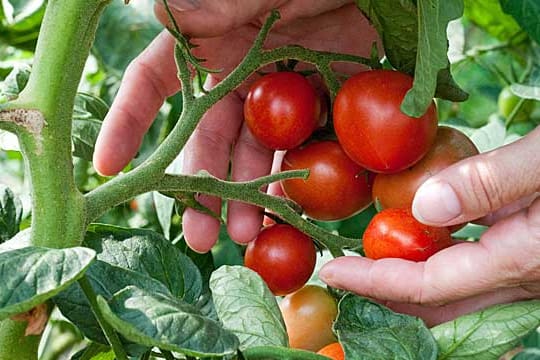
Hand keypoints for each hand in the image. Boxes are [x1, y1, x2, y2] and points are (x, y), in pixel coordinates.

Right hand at [93, 0, 377, 251]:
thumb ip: (211, 5)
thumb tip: (155, 11)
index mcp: (208, 42)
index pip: (153, 85)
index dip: (129, 124)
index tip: (112, 169)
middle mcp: (236, 72)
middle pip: (207, 137)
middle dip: (200, 186)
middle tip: (200, 234)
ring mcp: (278, 91)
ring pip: (254, 151)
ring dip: (248, 194)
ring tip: (247, 233)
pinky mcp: (319, 101)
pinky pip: (304, 145)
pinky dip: (296, 176)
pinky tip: (290, 208)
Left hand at [320, 127, 539, 325]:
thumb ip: (491, 182)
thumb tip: (422, 207)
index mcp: (519, 258)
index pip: (428, 284)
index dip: (375, 281)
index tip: (333, 271)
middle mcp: (521, 274)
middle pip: (438, 300)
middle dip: (386, 292)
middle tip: (343, 274)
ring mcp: (526, 264)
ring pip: (456, 285)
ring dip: (411, 273)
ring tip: (371, 255)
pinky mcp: (530, 246)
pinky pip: (476, 261)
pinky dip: (441, 250)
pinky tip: (422, 227)